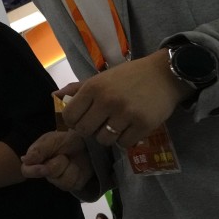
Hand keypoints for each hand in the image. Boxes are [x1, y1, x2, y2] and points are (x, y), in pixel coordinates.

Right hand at [20, 130, 92, 191]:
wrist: (86, 144)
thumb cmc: (66, 140)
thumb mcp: (52, 139)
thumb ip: (39, 149)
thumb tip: (24, 160)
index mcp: (36, 160)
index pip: (26, 170)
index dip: (33, 171)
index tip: (43, 167)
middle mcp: (45, 172)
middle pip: (48, 174)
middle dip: (57, 163)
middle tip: (63, 154)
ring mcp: (59, 181)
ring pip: (61, 180)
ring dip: (68, 166)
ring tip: (70, 158)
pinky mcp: (72, 185)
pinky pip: (72, 183)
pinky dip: (77, 172)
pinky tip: (77, 166)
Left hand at [57, 50, 191, 147]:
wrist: (164, 74)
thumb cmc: (129, 76)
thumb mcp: (101, 77)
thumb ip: (78, 88)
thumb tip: (55, 96)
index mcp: (94, 87)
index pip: (70, 116)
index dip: (74, 121)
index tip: (83, 119)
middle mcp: (107, 100)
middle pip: (85, 131)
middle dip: (90, 130)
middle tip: (101, 124)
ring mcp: (125, 113)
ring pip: (104, 140)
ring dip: (108, 136)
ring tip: (117, 125)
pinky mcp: (143, 124)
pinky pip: (124, 144)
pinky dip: (126, 139)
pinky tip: (130, 128)